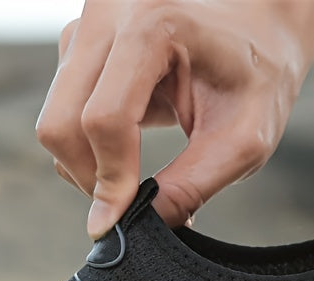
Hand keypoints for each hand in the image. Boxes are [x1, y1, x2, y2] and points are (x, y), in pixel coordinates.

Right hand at [37, 0, 313, 238]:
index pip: (105, 119)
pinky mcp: (79, 46)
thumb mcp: (242, 141)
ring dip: (87, 166)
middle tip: (130, 204)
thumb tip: (137, 227)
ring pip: (54, 122)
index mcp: (155, 26)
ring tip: (133, 176)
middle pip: (61, 124)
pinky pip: (61, 114)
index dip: (111, 181)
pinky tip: (125, 151)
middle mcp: (110, 15)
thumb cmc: (258, 76)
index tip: (122, 222)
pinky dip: (86, 148)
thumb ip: (189, 187)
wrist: (258, 30)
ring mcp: (88, 26)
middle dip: (91, 178)